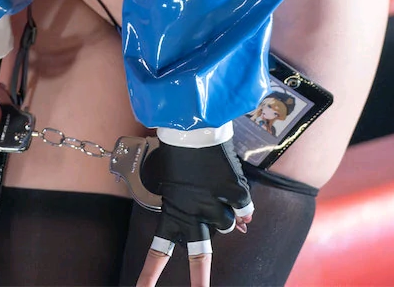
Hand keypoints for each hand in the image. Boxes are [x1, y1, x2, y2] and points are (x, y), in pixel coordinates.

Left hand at [136, 140, 253, 286]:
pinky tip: (238, 195)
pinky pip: (244, 207)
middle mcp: (192, 213)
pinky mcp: (231, 189)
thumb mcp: (176, 182)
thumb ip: (195, 205)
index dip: (149, 275)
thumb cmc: (179, 150)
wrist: (192, 122)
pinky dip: (244, 205)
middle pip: (200, 255)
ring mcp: (213, 202)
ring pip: (227, 225)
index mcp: (172, 212)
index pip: (159, 251)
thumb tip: (235, 224)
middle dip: (200, 280)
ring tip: (217, 191)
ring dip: (226, 213)